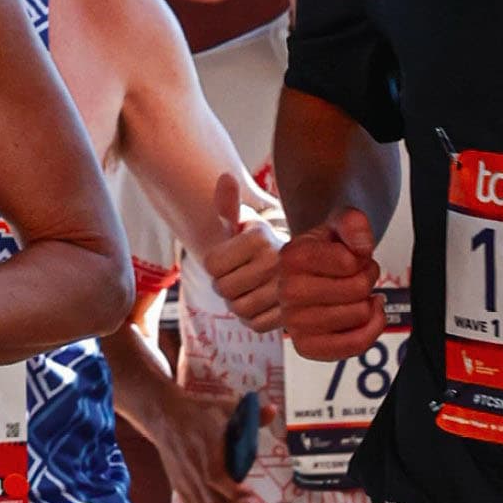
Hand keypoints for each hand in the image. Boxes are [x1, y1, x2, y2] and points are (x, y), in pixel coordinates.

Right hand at [143, 379, 249, 502]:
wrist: (165, 417)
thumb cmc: (198, 413)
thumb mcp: (225, 408)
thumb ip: (251, 414)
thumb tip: (273, 411)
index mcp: (205, 453)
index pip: (218, 481)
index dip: (236, 494)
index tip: (251, 493)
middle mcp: (192, 472)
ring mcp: (184, 483)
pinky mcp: (179, 489)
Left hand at [198, 167, 285, 330]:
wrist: (288, 268)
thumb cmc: (254, 245)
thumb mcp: (239, 224)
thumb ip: (227, 205)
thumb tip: (225, 178)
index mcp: (260, 235)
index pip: (211, 264)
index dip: (214, 265)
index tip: (231, 258)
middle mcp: (278, 260)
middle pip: (223, 289)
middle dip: (224, 286)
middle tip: (240, 277)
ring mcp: (288, 288)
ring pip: (237, 309)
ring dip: (237, 304)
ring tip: (250, 290)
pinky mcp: (291, 314)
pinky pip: (254, 325)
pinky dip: (252, 318)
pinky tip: (261, 305)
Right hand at [278, 208, 384, 357]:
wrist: (311, 272)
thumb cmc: (328, 249)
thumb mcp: (340, 222)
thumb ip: (353, 223)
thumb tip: (361, 248)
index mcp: (292, 257)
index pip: (350, 263)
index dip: (362, 259)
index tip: (353, 258)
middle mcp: (286, 291)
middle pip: (357, 289)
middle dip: (367, 279)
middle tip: (355, 276)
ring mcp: (293, 322)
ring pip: (359, 315)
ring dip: (366, 303)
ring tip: (352, 294)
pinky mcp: (306, 346)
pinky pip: (354, 345)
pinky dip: (370, 330)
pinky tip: (365, 316)